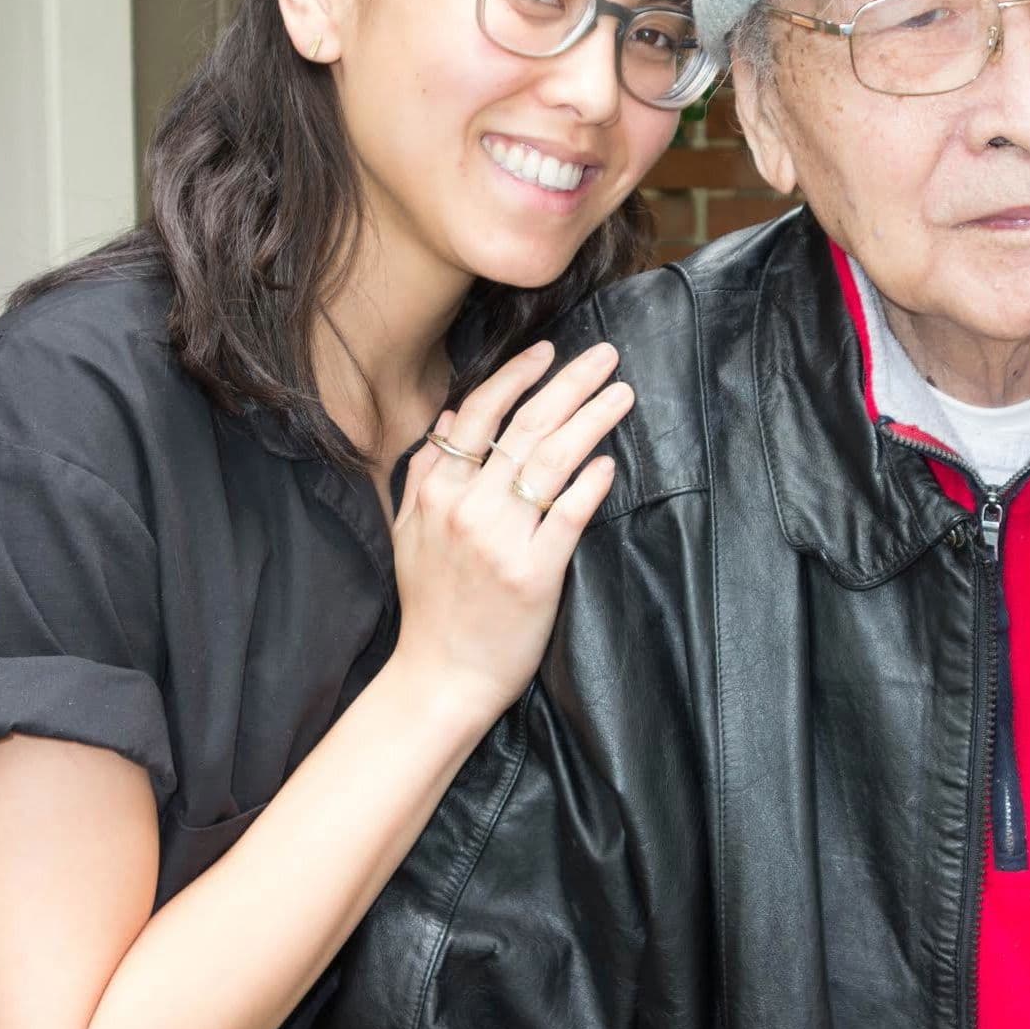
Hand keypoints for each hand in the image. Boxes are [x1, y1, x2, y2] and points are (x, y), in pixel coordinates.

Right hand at [388, 341, 631, 729]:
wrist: (441, 677)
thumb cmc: (430, 605)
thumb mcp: (408, 531)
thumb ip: (424, 472)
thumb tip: (448, 418)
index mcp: (437, 493)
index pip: (478, 415)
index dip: (515, 376)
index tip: (547, 351)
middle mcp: (467, 509)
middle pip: (525, 428)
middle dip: (569, 383)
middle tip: (605, 355)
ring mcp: (501, 541)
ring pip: (551, 462)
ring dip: (591, 420)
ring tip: (622, 393)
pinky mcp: (533, 575)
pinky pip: (567, 517)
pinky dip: (589, 485)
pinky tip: (609, 461)